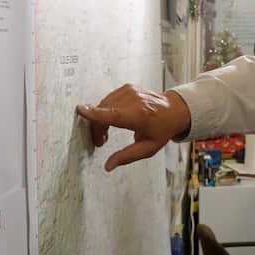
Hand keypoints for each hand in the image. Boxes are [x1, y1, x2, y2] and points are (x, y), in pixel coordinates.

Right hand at [75, 86, 191, 170]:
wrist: (174, 110)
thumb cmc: (162, 130)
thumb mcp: (148, 148)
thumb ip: (127, 157)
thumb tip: (108, 166)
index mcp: (139, 116)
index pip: (113, 115)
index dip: (95, 114)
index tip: (80, 110)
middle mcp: (134, 100)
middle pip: (103, 113)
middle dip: (97, 128)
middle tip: (100, 142)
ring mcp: (130, 91)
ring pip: (103, 105)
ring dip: (100, 120)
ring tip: (106, 133)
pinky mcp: (127, 87)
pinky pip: (109, 100)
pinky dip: (106, 110)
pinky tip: (112, 120)